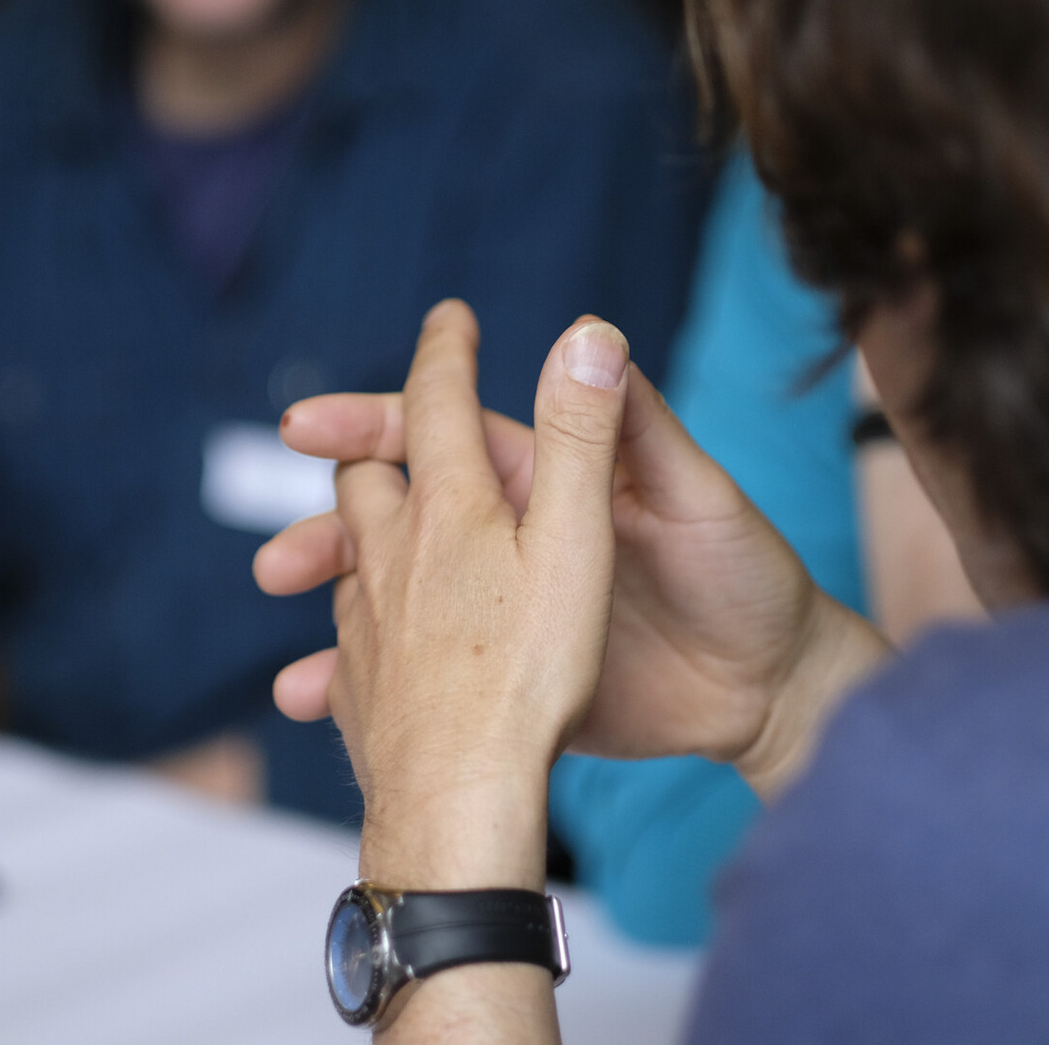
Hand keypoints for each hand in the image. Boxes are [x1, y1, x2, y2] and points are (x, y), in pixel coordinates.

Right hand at [258, 304, 891, 804]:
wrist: (771, 686)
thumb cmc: (744, 572)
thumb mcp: (693, 492)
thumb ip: (633, 426)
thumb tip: (590, 332)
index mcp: (547, 482)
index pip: (441, 440)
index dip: (371, 428)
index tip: (304, 428)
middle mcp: (515, 540)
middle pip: (398, 526)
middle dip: (329, 535)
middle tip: (276, 564)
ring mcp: (508, 613)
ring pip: (399, 608)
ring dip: (338, 623)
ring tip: (288, 659)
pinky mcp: (516, 682)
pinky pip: (430, 684)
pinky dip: (375, 696)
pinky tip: (329, 715)